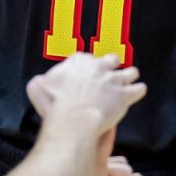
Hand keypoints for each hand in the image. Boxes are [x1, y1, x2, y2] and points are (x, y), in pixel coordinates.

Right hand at [26, 53, 146, 133]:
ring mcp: (113, 80)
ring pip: (129, 72)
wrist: (74, 117)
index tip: (86, 74)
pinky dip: (137, 91)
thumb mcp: (37, 87)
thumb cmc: (55, 105)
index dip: (88, 66)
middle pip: (111, 59)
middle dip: (111, 67)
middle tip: (108, 77)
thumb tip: (37, 82)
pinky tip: (135, 93)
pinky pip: (139, 89)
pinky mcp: (124, 94)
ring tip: (128, 81)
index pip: (87, 57)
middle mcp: (98, 66)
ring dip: (128, 77)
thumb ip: (38, 82)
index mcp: (78, 62)